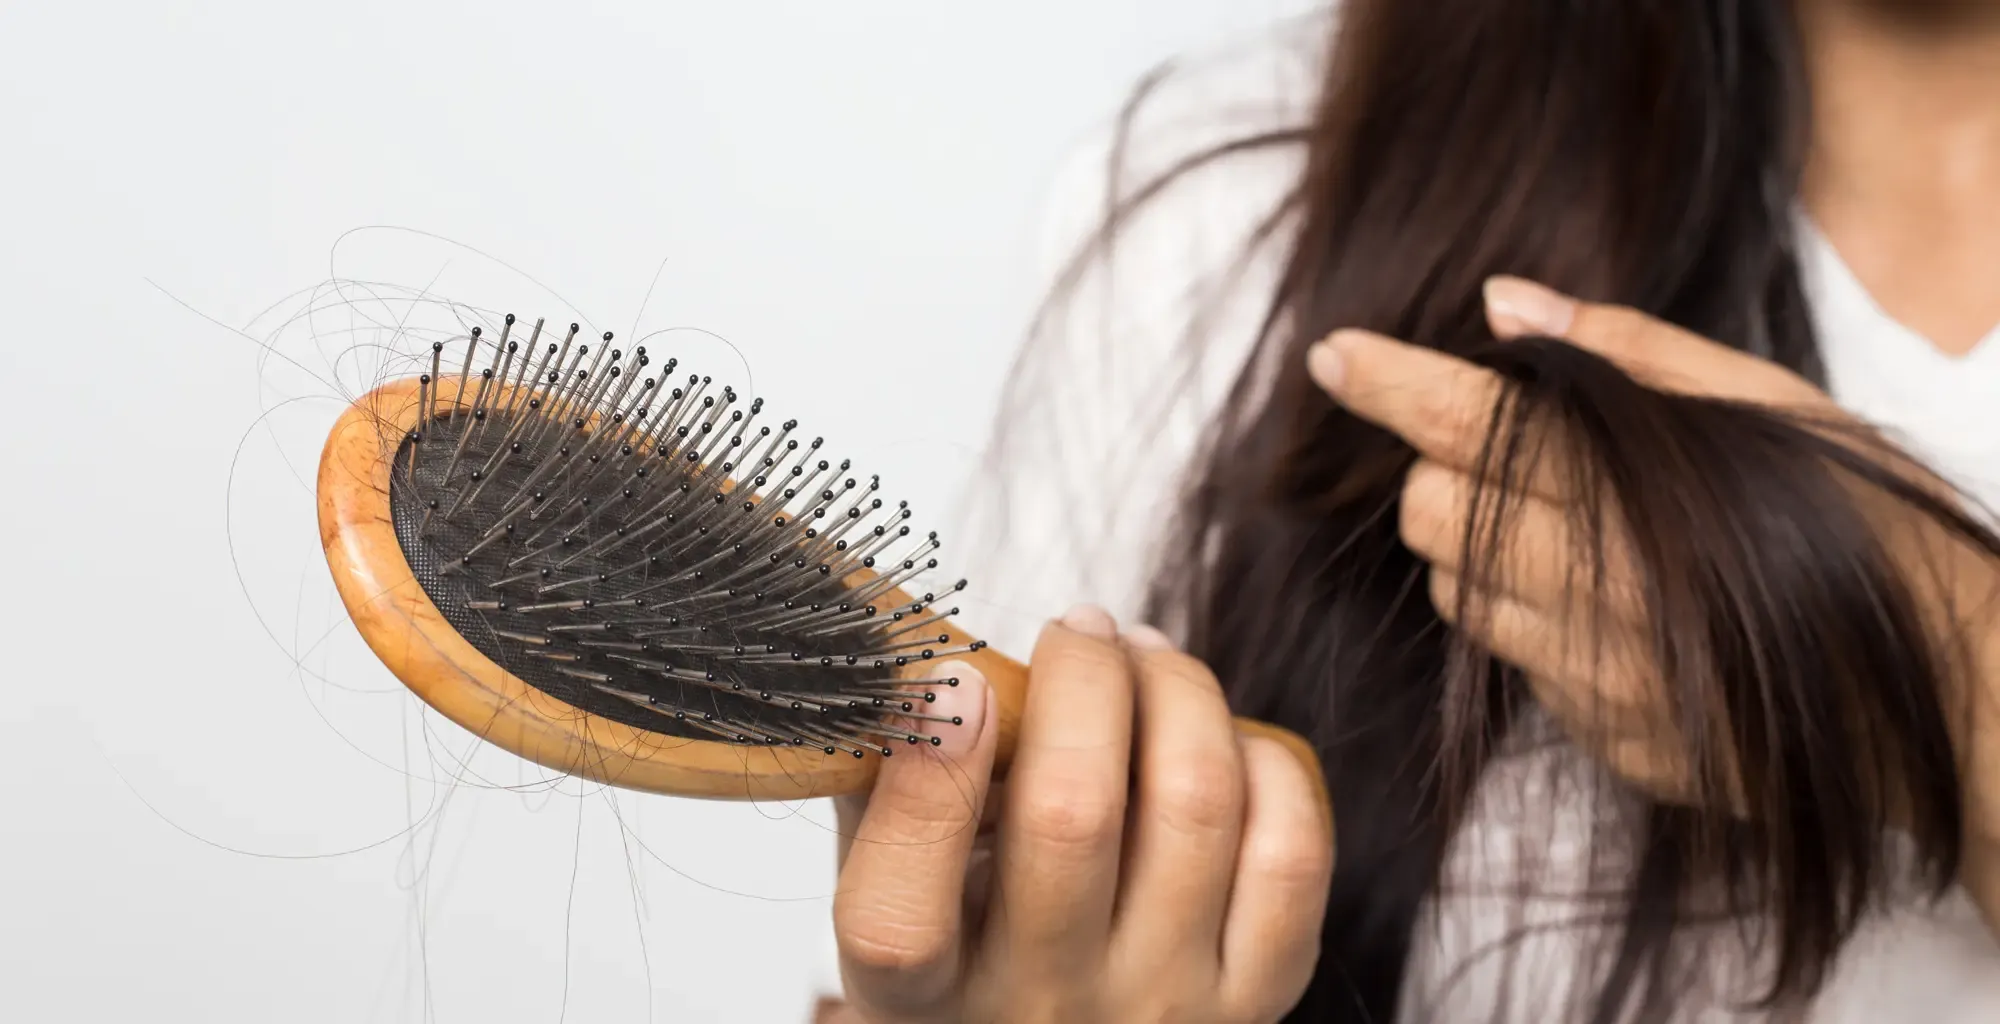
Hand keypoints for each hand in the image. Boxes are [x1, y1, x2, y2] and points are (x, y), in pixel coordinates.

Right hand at [828, 607, 1333, 1023]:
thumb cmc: (973, 957)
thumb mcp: (895, 895)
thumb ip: (888, 790)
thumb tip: (918, 652)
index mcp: (920, 999)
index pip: (900, 917)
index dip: (928, 780)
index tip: (954, 678)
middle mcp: (1041, 1007)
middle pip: (1073, 814)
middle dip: (1085, 677)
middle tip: (1078, 631)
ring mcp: (1159, 1005)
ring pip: (1195, 804)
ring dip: (1178, 691)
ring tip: (1148, 659)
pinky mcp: (1256, 998)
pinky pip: (1289, 854)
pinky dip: (1262, 766)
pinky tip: (1221, 743)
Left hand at [1304, 275, 1992, 805]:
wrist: (1955, 701)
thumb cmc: (1872, 529)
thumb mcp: (1775, 412)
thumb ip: (1632, 355)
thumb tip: (1505, 304)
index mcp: (1639, 490)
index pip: (1469, 425)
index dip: (1391, 386)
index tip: (1334, 355)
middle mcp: (1603, 591)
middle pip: (1434, 514)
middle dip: (1448, 471)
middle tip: (1515, 452)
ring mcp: (1600, 679)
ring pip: (1459, 597)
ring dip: (1482, 552)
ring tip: (1575, 530)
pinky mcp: (1608, 742)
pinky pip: (1520, 669)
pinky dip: (1538, 625)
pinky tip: (1618, 608)